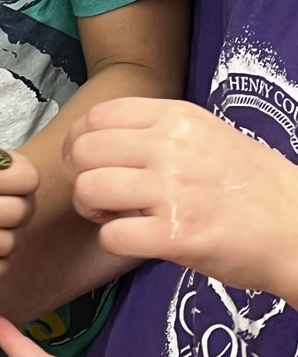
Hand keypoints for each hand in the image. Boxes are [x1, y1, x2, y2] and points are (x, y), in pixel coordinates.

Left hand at [64, 97, 297, 297]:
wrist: (297, 227)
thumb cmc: (251, 186)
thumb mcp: (207, 135)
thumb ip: (158, 131)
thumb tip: (101, 136)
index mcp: (177, 119)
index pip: (98, 116)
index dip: (80, 140)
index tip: (84, 159)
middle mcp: (171, 147)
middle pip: (85, 151)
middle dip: (81, 175)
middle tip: (98, 193)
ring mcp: (173, 190)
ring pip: (89, 188)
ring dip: (90, 208)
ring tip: (111, 216)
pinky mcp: (176, 235)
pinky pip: (112, 235)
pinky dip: (113, 240)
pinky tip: (133, 239)